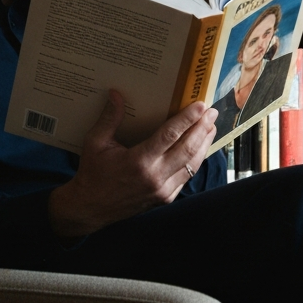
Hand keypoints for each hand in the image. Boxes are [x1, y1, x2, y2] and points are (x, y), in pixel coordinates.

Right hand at [48, 91, 218, 238]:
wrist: (91, 209)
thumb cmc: (92, 174)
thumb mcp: (95, 143)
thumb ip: (109, 118)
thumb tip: (116, 93)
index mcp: (139, 161)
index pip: (170, 135)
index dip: (187, 119)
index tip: (201, 105)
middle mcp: (155, 176)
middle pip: (188, 148)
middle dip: (202, 128)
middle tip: (212, 112)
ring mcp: (163, 190)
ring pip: (192, 164)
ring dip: (204, 144)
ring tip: (210, 126)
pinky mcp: (166, 198)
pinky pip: (186, 176)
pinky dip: (195, 160)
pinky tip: (199, 148)